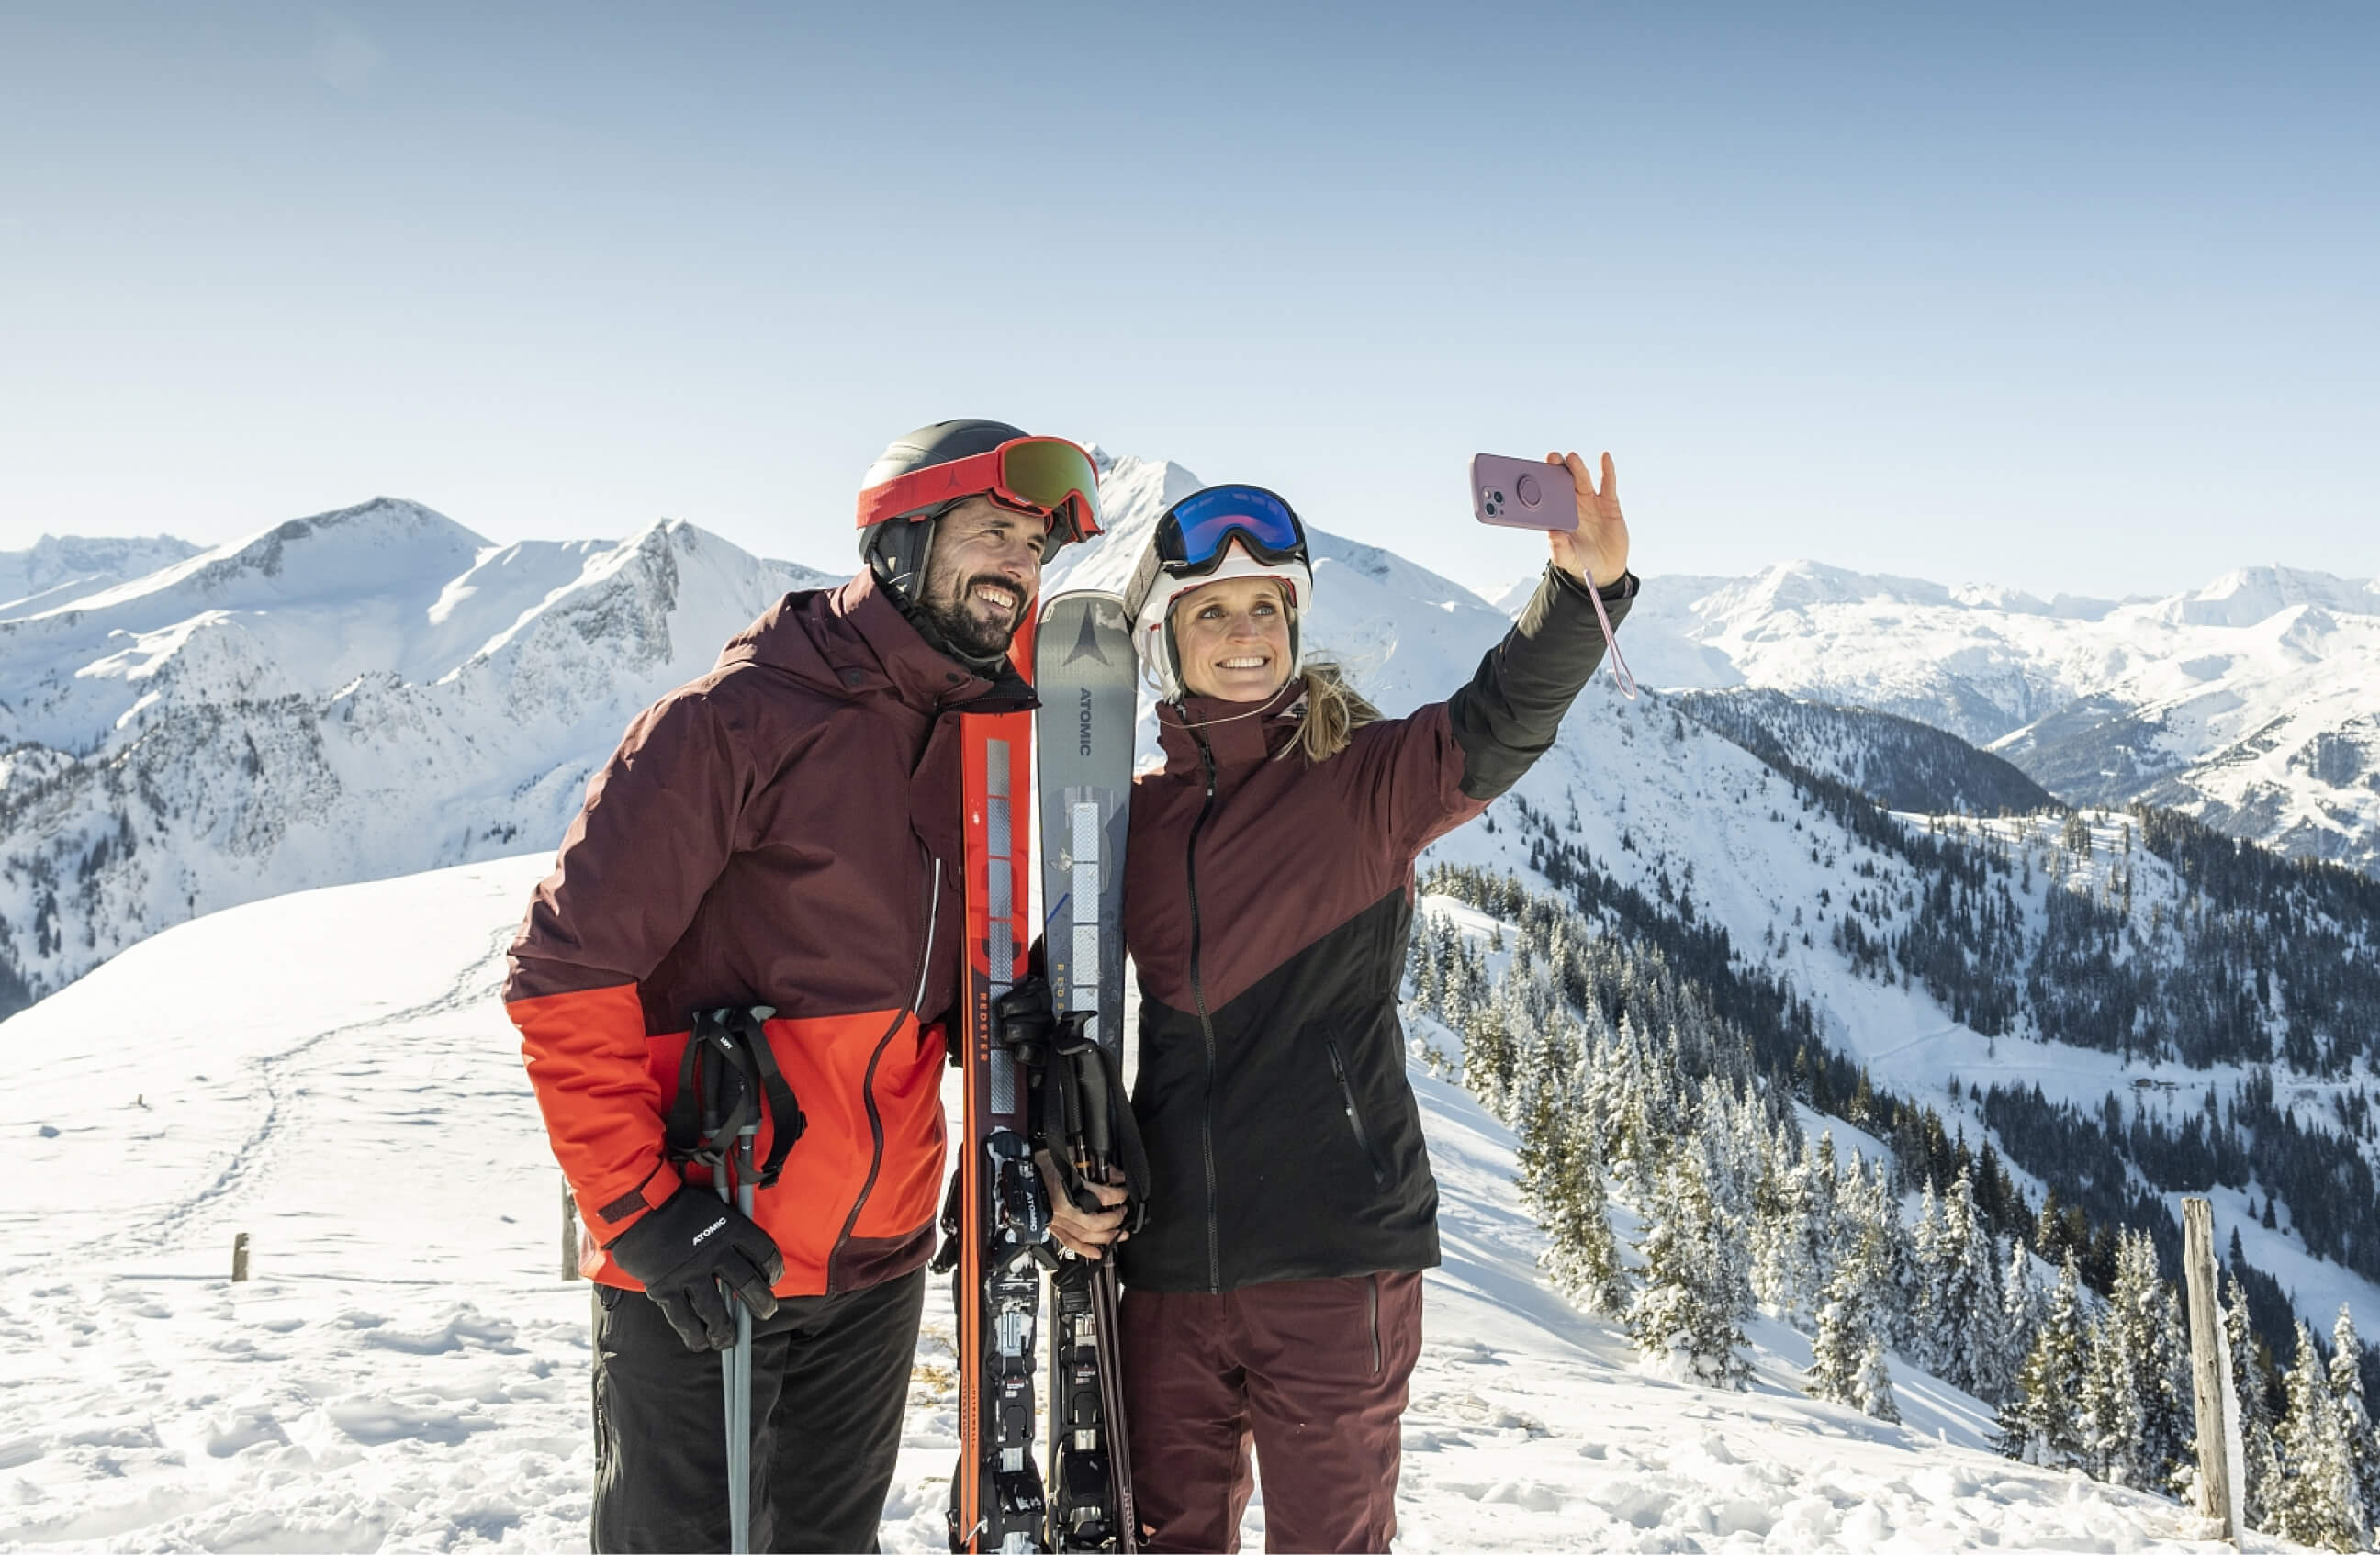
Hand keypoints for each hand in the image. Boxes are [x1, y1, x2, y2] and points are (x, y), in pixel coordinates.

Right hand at [604, 1189, 783, 1350]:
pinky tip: (700, 1342)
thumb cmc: (677, 1204)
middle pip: (748, 1284)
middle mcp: (714, 1252)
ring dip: (726, 1329)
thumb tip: (748, 1251)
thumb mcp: (713, 1205)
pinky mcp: (665, 1289)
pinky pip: (684, 1319)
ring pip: (716, 1311)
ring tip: (730, 1338)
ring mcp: (689, 1273)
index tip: (773, 1279)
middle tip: (766, 1311)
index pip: (765, 1253)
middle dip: (762, 1303)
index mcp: (730, 1227)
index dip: (774, 1269)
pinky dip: (693, 1335)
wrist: (636, 1207)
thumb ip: (730, 1226)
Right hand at [1037, 1149, 1130, 1259]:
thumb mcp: (1070, 1155)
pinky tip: (1096, 1254)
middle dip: (1115, 1221)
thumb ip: (1094, 1166)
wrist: (1017, 1169)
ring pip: (1084, 1236)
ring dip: (1105, 1239)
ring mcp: (1056, 1219)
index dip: (1119, 1195)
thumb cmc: (1039, 1160)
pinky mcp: (1050, 1225)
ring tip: (1119, 1236)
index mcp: (1068, 1188)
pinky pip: (1068, 1242)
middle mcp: (1062, 1208)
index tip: (1124, 1191)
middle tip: (1124, 1214)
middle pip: (1095, 1223)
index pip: (1103, 1197)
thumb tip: (1115, 1174)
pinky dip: (1083, 1250)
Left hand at [1546, 450, 1627, 588]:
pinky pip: (1607, 484)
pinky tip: (1605, 458)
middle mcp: (1573, 504)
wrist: (1604, 570)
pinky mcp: (1609, 504)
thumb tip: (1553, 533)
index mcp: (1558, 514)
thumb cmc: (1579, 562)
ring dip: (1577, 467)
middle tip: (1551, 457)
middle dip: (1557, 468)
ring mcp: (1591, 502)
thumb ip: (1558, 548)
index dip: (1540, 483)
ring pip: (1582, 480)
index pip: (1547, 494)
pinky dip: (1607, 470)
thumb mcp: (1565, 558)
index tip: (1533, 472)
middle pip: (1563, 481)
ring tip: (1571, 457)